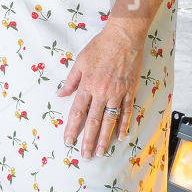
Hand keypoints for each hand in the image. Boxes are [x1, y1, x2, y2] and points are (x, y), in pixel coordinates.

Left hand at [57, 24, 145, 159]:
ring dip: (104, 138)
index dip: (72, 128)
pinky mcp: (129, 91)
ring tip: (100, 152)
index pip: (77, 112)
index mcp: (87, 85)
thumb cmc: (100, 46)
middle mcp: (101, 92)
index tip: (68, 141)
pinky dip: (123, 125)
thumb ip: (71, 80)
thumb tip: (61, 94)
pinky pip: (126, 112)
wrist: (124, 36)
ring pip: (109, 120)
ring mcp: (117, 93)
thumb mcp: (80, 61)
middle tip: (84, 155)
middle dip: (87, 140)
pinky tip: (120, 136)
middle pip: (93, 121)